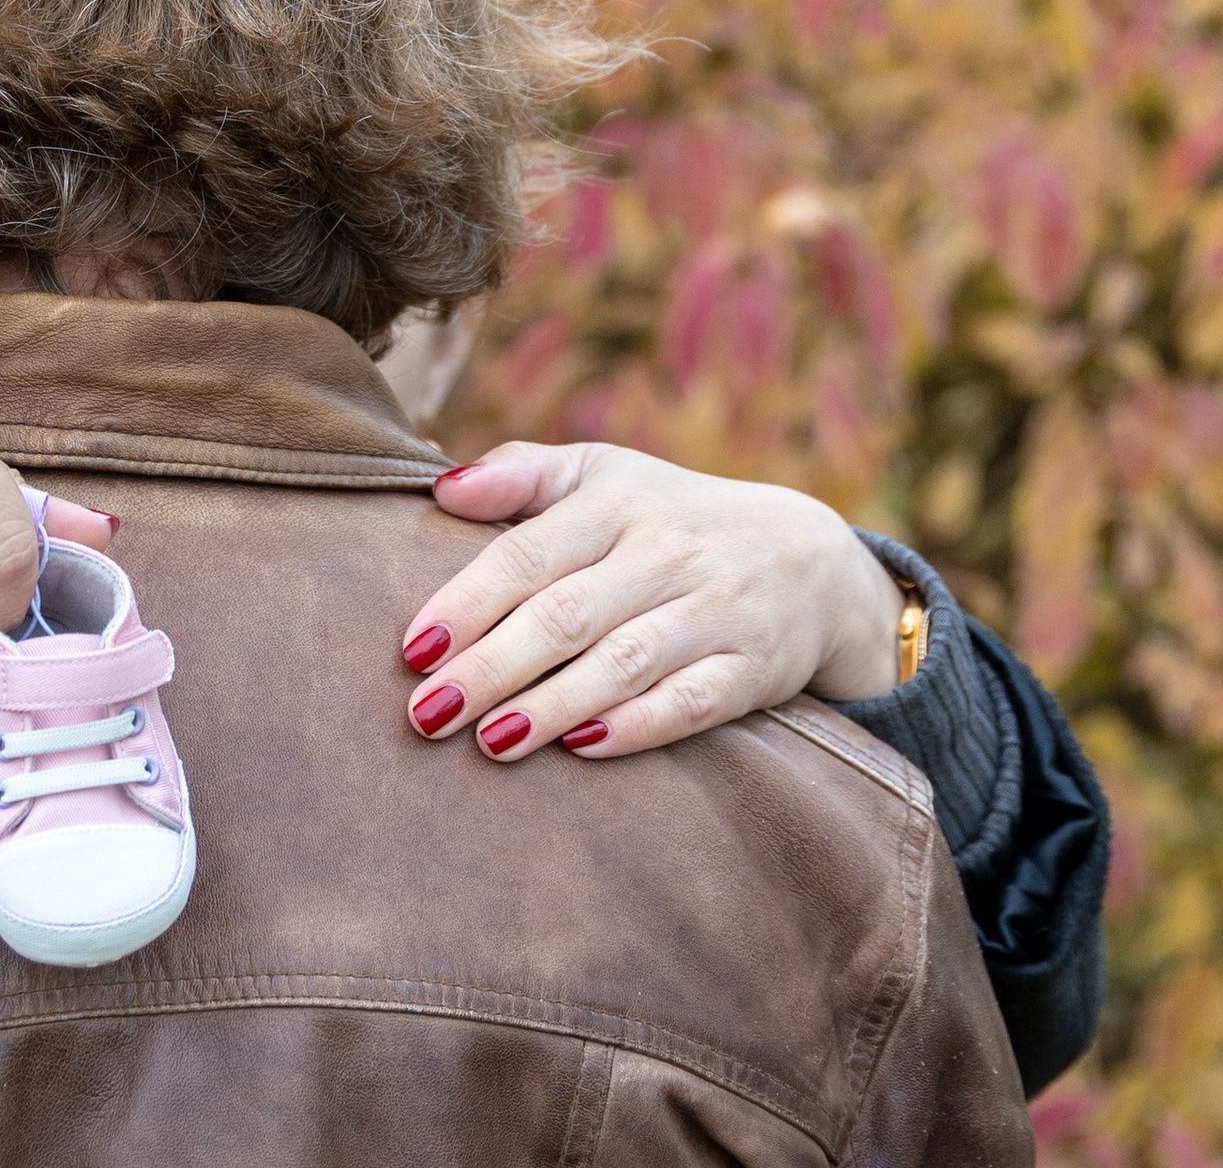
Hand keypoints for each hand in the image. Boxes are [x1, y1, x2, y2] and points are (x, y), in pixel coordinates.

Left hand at [400, 443, 903, 758]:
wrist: (809, 558)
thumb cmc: (667, 518)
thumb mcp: (603, 474)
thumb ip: (521, 473)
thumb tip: (441, 488)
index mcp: (617, 503)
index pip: (529, 554)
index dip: (469, 602)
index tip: (413, 649)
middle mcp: (667, 553)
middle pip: (566, 615)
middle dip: (492, 667)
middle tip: (427, 713)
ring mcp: (715, 611)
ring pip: (623, 662)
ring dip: (551, 705)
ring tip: (489, 740)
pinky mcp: (753, 668)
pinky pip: (693, 701)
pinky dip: (639, 726)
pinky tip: (582, 749)